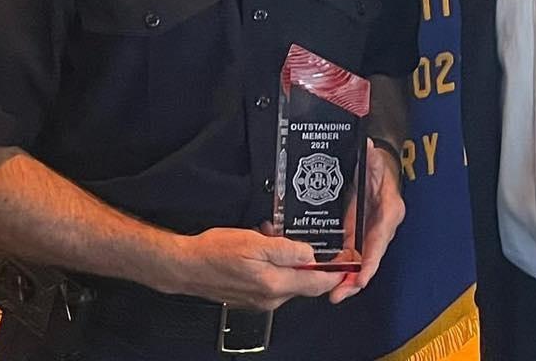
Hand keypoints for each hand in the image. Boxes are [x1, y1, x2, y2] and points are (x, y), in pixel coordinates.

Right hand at [160, 226, 345, 310]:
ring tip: (281, 237)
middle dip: (315, 262)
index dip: (337, 272)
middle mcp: (272, 297)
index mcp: (275, 284)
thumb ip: (286, 250)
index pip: (318, 283)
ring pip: (291, 279)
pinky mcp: (253, 295)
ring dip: (294, 260)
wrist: (186, 267)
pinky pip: (276, 280)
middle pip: (307, 283)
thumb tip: (311, 256)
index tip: (349, 261)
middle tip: (318, 240)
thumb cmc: (215, 252)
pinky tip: (267, 246)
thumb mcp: (254, 242)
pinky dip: (279, 264)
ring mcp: (262, 299)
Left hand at [329, 139, 405, 302]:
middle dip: (356, 280)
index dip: (370, 261)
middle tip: (339, 294)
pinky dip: (341, 269)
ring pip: (360, 263)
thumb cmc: (378, 166)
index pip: (379, 241)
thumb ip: (371, 157)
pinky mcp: (358, 236)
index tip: (361, 278)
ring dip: (347, 280)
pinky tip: (327, 278)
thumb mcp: (374, 160)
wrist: (377, 167)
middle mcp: (380, 228)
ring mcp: (369, 234)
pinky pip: (351, 256)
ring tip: (333, 294)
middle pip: (370, 260)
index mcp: (388, 212)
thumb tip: (368, 148)